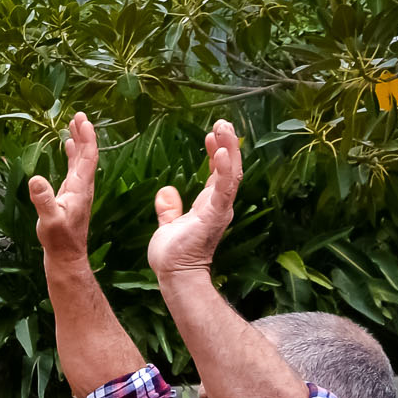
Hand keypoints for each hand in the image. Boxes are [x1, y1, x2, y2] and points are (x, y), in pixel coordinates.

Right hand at [27, 112, 98, 264]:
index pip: (88, 157)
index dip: (87, 137)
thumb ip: (43, 199)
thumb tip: (35, 177)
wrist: (66, 254)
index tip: (82, 120)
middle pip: (87, 154)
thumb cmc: (58, 239)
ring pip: (82, 160)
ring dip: (79, 142)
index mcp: (80, 187)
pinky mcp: (72, 195)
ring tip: (73, 126)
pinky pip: (75, 168)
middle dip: (84, 134)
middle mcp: (83, 186)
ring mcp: (79, 190)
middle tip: (78, 115)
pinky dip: (73, 155)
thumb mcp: (48, 219)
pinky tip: (67, 149)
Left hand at [146, 119, 243, 281]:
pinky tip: (221, 152)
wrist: (174, 275)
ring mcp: (219, 210)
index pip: (217, 173)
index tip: (211, 134)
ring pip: (231, 174)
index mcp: (209, 205)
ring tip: (224, 128)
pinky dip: (223, 170)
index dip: (217, 152)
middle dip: (228, 144)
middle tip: (223, 122)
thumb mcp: (169, 225)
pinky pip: (223, 189)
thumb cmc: (172, 255)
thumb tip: (166, 190)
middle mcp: (219, 205)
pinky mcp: (214, 216)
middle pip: (229, 169)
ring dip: (229, 149)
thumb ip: (169, 209)